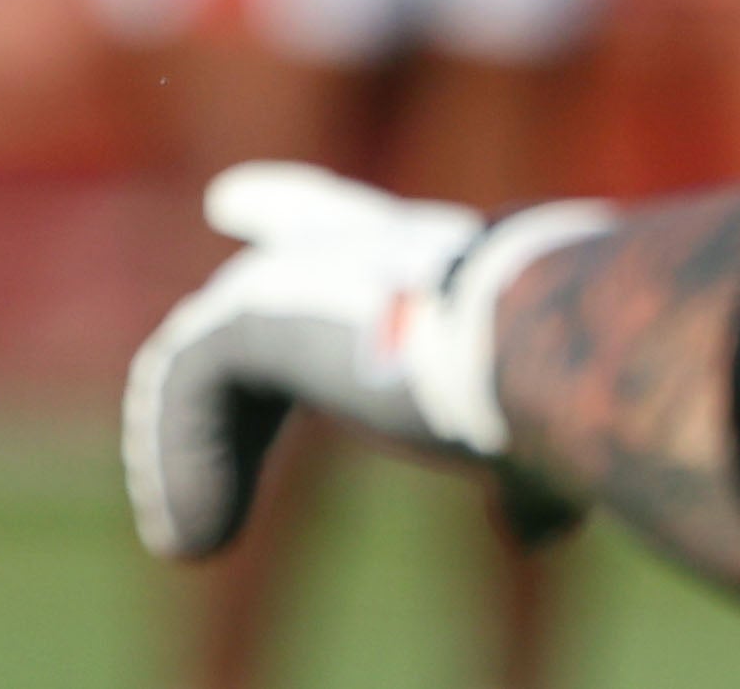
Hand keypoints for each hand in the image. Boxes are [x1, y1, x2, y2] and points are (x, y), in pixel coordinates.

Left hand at [124, 164, 601, 561]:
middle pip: (259, 280)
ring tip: (187, 542)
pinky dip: (181, 464)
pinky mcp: (250, 316)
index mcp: (418, 262)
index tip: (224, 197)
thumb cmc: (558, 383)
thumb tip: (534, 532)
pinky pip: (188, 386)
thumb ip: (521, 477)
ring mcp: (290, 275)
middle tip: (198, 305)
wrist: (545, 348)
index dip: (281, 211)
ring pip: (210, 354)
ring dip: (191, 451)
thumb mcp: (534, 433)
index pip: (333, 221)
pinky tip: (188, 538)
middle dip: (218, 331)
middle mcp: (346, 250)